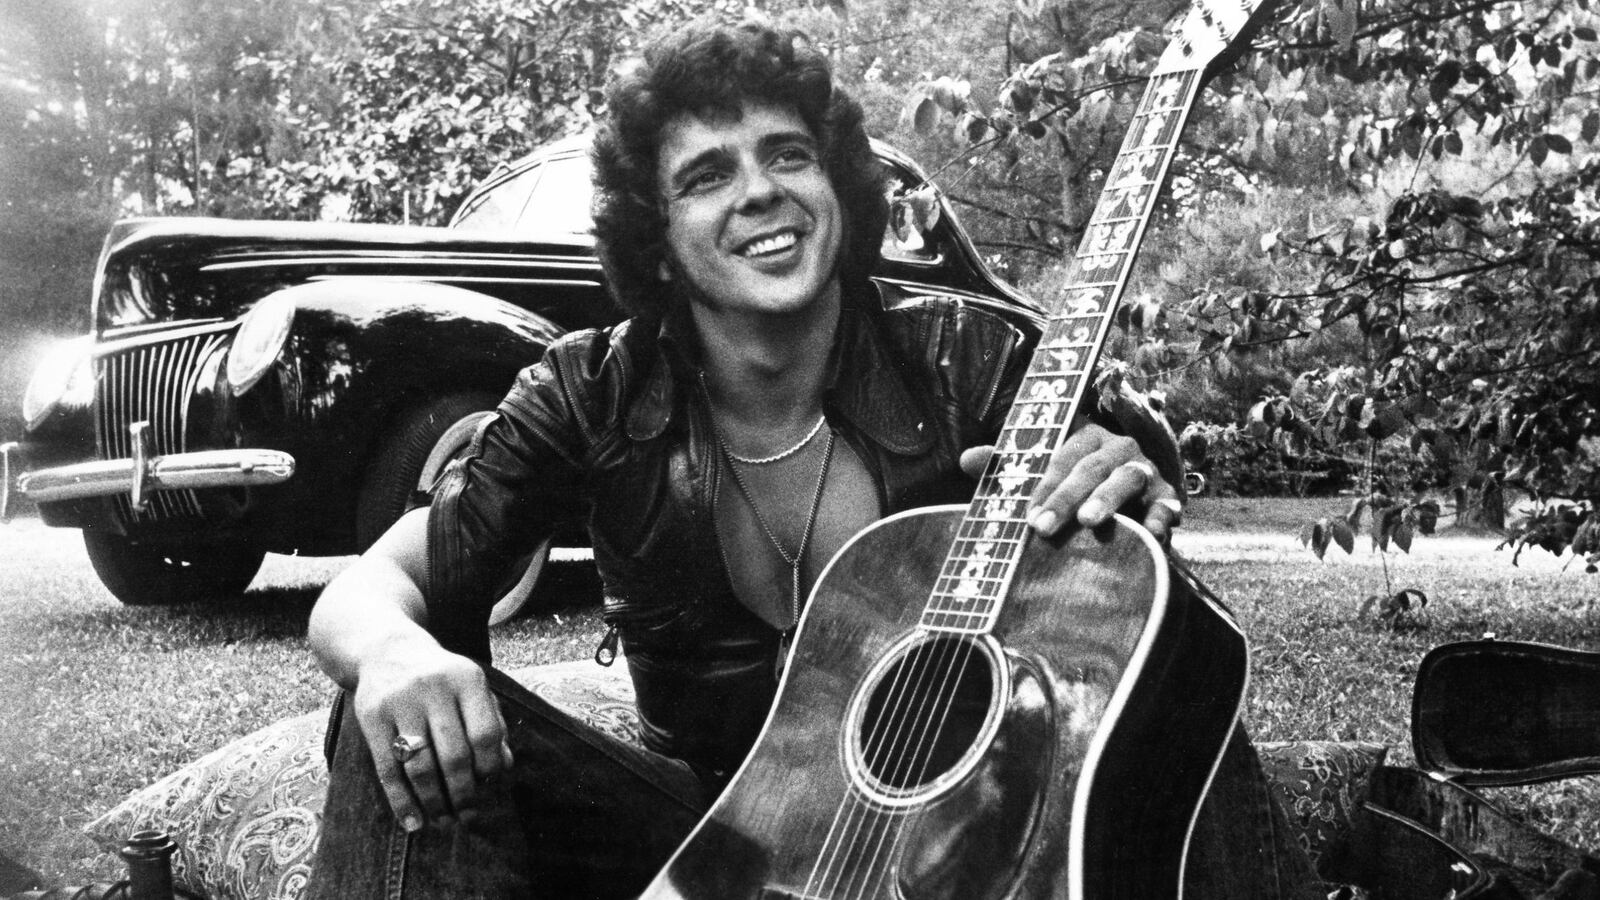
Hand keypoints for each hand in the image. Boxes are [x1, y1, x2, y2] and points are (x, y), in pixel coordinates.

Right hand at [351, 639, 512, 831]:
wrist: (387, 650)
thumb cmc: (441, 678)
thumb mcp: (471, 688)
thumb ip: (492, 722)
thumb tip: (505, 767)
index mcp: (466, 679)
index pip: (485, 734)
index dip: (490, 767)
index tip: (490, 787)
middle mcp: (434, 688)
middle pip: (454, 755)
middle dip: (463, 793)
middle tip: (468, 816)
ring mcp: (400, 702)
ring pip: (420, 766)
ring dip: (434, 801)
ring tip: (444, 821)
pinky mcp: (372, 717)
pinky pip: (388, 769)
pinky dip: (401, 801)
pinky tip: (413, 821)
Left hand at [960, 422, 1181, 542]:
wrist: (1121, 508)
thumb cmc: (1070, 487)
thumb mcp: (1039, 475)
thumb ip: (1009, 467)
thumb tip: (966, 458)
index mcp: (1085, 437)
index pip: (1062, 456)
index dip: (1044, 485)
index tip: (1027, 515)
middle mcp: (1116, 447)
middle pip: (1090, 468)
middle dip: (1066, 498)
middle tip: (1044, 527)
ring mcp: (1144, 469)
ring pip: (1127, 478)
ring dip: (1108, 499)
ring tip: (1089, 523)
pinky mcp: (1167, 494)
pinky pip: (1167, 503)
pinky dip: (1161, 516)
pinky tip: (1151, 533)